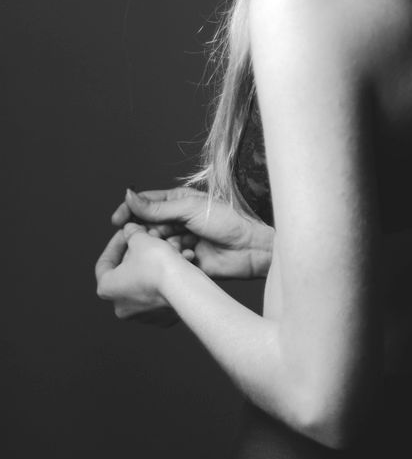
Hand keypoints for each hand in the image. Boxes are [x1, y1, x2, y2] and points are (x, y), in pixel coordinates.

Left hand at [95, 224, 183, 323]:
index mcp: (107, 289)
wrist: (184, 287)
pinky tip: (179, 261)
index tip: (127, 232)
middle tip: (150, 238)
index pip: (105, 262)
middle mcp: (121, 306)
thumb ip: (132, 233)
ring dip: (156, 262)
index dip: (116, 243)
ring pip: (146, 280)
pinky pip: (162, 291)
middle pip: (127, 272)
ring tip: (169, 247)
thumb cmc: (157, 265)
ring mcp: (142, 314)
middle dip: (140, 252)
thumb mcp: (140, 239)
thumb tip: (131, 230)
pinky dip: (168, 276)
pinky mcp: (162, 317)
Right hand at [112, 187, 273, 278]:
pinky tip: (187, 258)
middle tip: (156, 238)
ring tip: (179, 247)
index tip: (116, 221)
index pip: (144, 203)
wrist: (249, 248)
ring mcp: (179, 240)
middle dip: (147, 233)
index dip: (128, 211)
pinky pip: (166, 261)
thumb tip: (128, 196)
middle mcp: (176, 220)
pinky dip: (172, 260)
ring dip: (162, 247)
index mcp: (177, 202)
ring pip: (155, 245)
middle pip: (146, 226)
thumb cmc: (226, 221)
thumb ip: (157, 207)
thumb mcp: (189, 209)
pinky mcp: (184, 260)